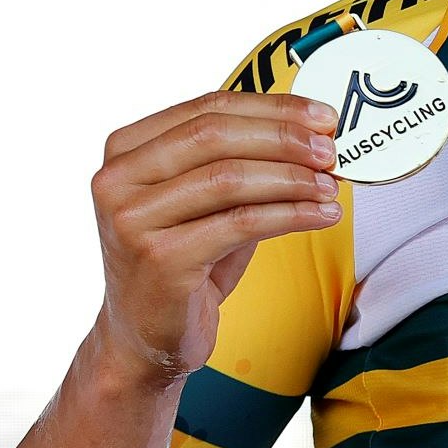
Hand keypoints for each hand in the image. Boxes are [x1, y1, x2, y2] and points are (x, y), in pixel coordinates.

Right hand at [88, 89, 339, 381]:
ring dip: (292, 178)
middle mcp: (117, 179)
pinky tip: (320, 215)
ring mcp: (132, 219)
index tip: (323, 115)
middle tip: (331, 149)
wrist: (144, 339)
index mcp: (125, 150)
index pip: (208, 108)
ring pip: (229, 178)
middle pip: (215, 136)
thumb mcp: (205, 203)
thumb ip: (241, 163)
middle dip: (284, 138)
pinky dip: (290, 214)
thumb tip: (313, 134)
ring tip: (330, 186)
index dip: (272, 108)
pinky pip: (240, 223)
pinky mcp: (159, 259)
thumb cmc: (183, 265)